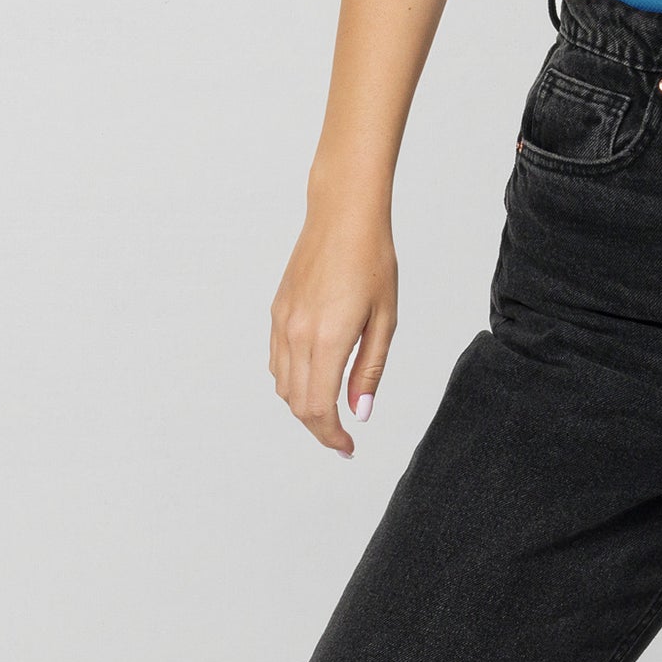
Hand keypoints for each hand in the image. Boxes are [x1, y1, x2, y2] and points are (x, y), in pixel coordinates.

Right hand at [268, 196, 397, 457]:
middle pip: (297, 404)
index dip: (331, 436)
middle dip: (319, 427)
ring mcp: (282, 323)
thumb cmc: (373, 259)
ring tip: (331, 409)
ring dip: (303, 405)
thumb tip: (359, 412)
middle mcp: (297, 335)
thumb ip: (370, 368)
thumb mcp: (385, 317)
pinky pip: (277, 360)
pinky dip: (291, 380)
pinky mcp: (277, 310)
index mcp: (327, 339)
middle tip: (343, 436)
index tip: (348, 447)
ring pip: (283, 385)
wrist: (343, 215)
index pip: (318, 408)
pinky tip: (313, 376)